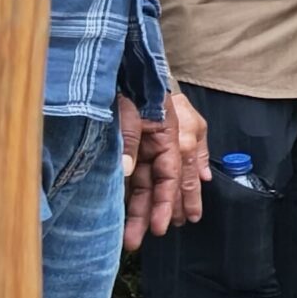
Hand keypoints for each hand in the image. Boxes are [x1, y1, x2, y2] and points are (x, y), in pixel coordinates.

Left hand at [118, 91, 210, 250]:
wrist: (126, 61)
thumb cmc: (130, 82)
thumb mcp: (126, 109)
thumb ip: (128, 140)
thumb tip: (127, 173)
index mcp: (169, 134)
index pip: (171, 176)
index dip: (166, 203)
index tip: (160, 227)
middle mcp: (166, 141)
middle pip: (165, 182)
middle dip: (159, 211)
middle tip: (151, 236)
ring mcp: (153, 141)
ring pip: (154, 179)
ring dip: (153, 205)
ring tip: (150, 230)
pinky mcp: (141, 139)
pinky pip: (150, 169)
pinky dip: (154, 186)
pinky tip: (161, 203)